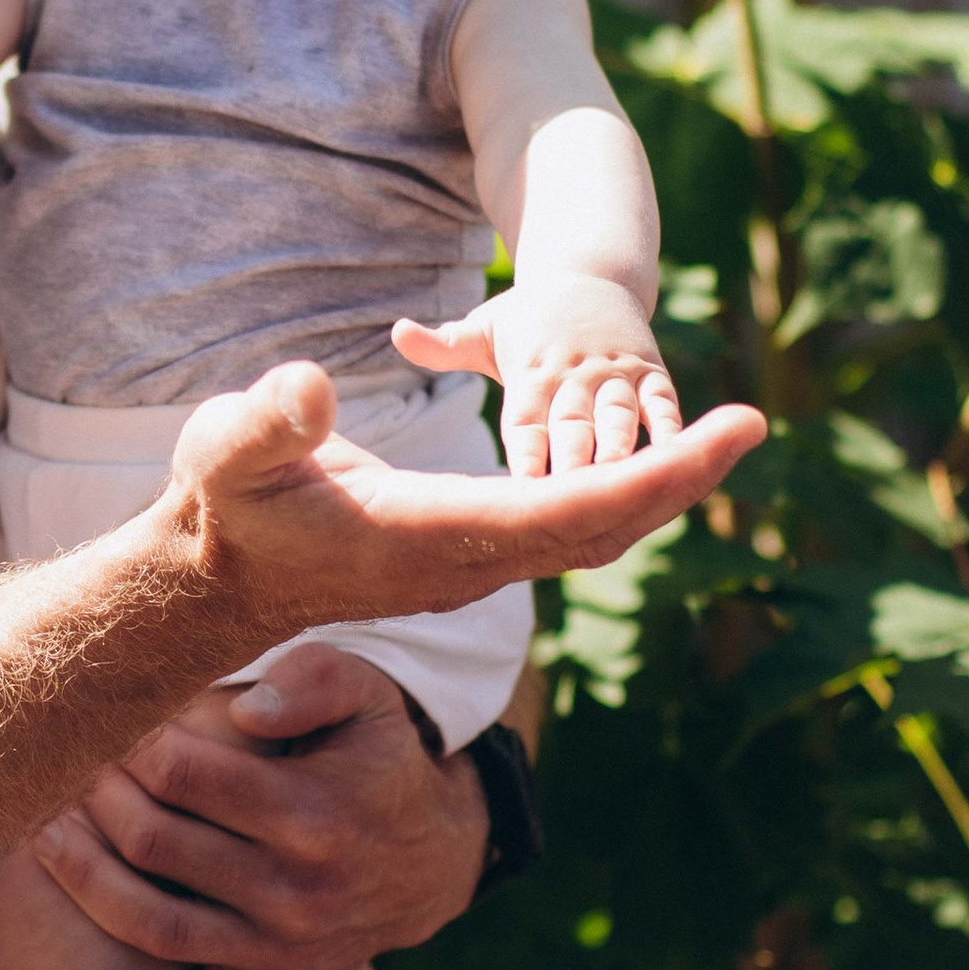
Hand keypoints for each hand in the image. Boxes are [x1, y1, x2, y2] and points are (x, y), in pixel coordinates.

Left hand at [33, 643, 490, 969]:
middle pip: (154, 843)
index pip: (181, 772)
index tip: (105, 723)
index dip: (128, 742)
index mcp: (314, 812)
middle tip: (63, 770)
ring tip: (41, 840)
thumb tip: (246, 710)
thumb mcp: (368, 699)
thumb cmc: (375, 762)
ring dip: (84, 882)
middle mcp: (297, 891)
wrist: (429, 865)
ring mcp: (283, 952)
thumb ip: (314, 681)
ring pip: (155, 926)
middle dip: (95, 799)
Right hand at [154, 358, 759, 653]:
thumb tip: (315, 385)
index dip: (657, 477)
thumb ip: (267, 422)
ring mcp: (473, 564)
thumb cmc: (219, 510)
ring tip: (729, 435)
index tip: (728, 433)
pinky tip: (657, 465)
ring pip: (592, 534)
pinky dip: (622, 495)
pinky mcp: (469, 552)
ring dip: (660, 489)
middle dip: (680, 481)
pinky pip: (567, 531)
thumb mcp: (222, 452)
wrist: (216, 584)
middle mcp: (467, 563)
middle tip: (752, 425)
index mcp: (430, 538)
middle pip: (602, 530)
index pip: (568, 514)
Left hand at [393, 272, 683, 472]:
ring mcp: (616, 375)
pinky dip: (672, 433)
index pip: (524, 422)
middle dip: (574, 465)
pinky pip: (665, 405)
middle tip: (571, 508)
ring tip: (624, 492)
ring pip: (620, 419)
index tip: (518, 490)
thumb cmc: (525, 320)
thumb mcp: (484, 327)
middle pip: (574, 427)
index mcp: (530, 372)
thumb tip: (396, 331)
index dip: (524, 454)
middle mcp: (574, 375)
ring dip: (623, 454)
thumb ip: (444, 344)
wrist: (590, 275)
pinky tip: (680, 466)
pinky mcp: (652, 374)